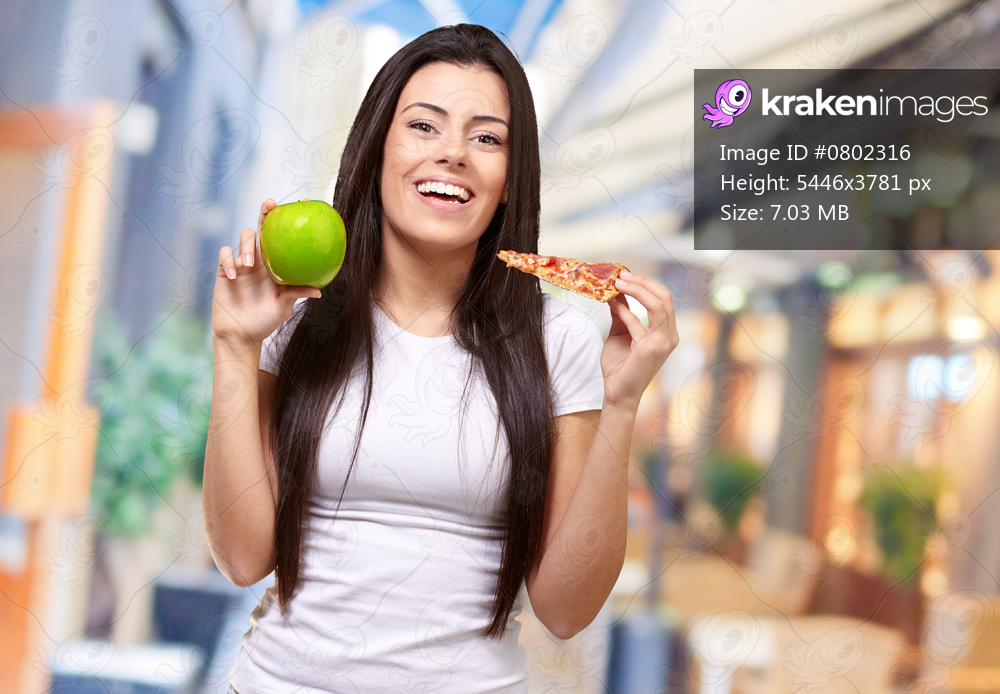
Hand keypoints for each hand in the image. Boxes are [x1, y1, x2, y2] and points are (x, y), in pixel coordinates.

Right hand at [211, 198, 321, 348]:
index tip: (299, 204)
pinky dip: (228, 261)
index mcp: (275, 265)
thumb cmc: (265, 320)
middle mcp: (259, 259)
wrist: (241, 335)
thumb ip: (297, 293)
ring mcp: (240, 263)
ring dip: (246, 246)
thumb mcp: (284, 306)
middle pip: (261, 228)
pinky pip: (224, 256)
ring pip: (243, 238)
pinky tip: (233, 274)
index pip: (281, 237)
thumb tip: (319, 289)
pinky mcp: (223, 271)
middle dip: (264, 212)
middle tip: (270, 205)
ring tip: (250, 265)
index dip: (287, 220)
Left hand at [600, 271, 678, 409]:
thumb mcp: (621, 332)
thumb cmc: (620, 365)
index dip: (646, 283)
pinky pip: (637, 321)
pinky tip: (611, 303)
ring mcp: (662, 343)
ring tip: (617, 283)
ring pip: (658, 304)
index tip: (626, 275)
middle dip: (642, 282)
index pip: (664, 299)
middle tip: (621, 275)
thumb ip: (622, 312)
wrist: (618, 393)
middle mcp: (670, 336)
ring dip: (636, 290)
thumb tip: (618, 288)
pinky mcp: (650, 349)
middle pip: (664, 297)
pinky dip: (624, 309)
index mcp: (667, 332)